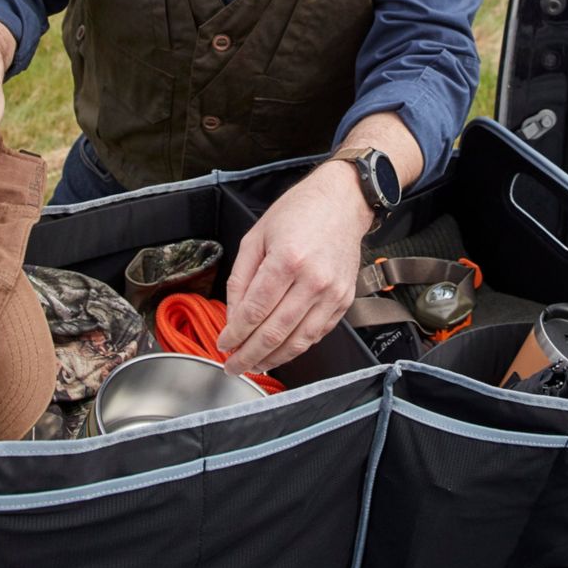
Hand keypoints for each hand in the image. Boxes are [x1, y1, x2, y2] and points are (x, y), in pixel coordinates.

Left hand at [218, 161, 374, 374]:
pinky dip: (297, 347)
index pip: (254, 311)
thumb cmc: (299, 213)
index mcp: (287, 260)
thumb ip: (241, 279)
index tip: (223, 344)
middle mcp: (313, 280)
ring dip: (273, 359)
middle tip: (233, 366)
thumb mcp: (256, 237)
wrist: (342, 202)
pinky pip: (317, 334)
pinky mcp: (344, 300)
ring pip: (298, 341)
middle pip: (275, 332)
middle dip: (249, 354)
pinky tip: (280, 351)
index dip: (235, 334)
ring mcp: (332, 293)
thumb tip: (233, 317)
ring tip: (254, 365)